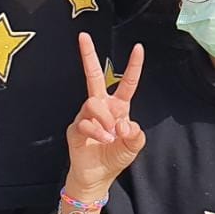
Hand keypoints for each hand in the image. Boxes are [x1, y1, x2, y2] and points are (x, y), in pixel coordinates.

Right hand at [62, 33, 145, 197]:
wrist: (96, 177)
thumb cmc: (115, 158)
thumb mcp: (133, 146)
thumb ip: (135, 134)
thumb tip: (122, 122)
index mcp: (119, 107)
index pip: (127, 83)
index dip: (133, 66)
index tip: (138, 47)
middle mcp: (101, 106)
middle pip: (94, 76)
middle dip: (88, 55)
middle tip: (83, 36)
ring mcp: (86, 115)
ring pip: (93, 103)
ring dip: (104, 119)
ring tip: (109, 135)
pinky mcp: (75, 127)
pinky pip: (85, 122)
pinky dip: (96, 131)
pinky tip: (102, 140)